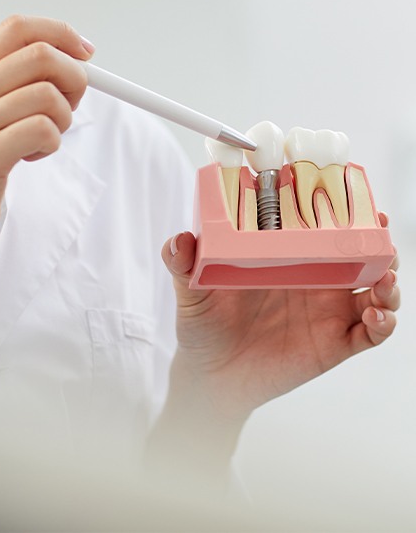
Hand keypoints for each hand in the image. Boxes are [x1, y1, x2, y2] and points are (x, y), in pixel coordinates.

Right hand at [0, 15, 93, 268]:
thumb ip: (13, 88)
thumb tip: (73, 63)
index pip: (19, 27)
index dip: (62, 34)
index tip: (86, 53)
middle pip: (42, 55)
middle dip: (74, 79)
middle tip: (68, 109)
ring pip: (49, 95)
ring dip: (62, 120)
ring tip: (42, 141)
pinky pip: (45, 130)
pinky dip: (52, 144)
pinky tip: (31, 157)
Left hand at [161, 214, 399, 420]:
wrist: (211, 376)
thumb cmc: (204, 325)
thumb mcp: (192, 290)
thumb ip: (183, 264)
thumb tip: (179, 240)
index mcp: (286, 257)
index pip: (321, 226)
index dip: (343, 209)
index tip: (353, 192)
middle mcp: (314, 278)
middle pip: (360, 252)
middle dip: (378, 239)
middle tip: (380, 230)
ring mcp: (328, 310)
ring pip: (376, 288)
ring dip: (389, 279)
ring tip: (384, 279)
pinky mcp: (335, 342)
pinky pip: (371, 331)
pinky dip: (384, 321)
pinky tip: (375, 314)